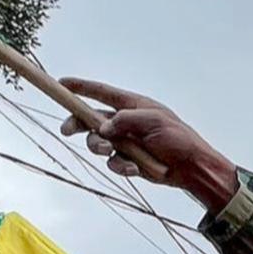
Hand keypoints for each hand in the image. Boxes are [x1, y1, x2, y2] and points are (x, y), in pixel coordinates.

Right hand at [57, 78, 237, 208]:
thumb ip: (126, 120)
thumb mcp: (154, 122)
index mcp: (132, 106)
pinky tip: (134, 169)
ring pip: (98, 143)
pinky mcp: (129, 161)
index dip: (80, 88)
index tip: (61, 84)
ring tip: (108, 150)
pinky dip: (120, 166)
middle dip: (77, 124)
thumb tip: (102, 127)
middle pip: (91, 120)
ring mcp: (126, 143)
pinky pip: (113, 163)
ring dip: (98, 147)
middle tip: (68, 130)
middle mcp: (125, 122)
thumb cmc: (178, 139)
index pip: (101, 93)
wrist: (191, 168)